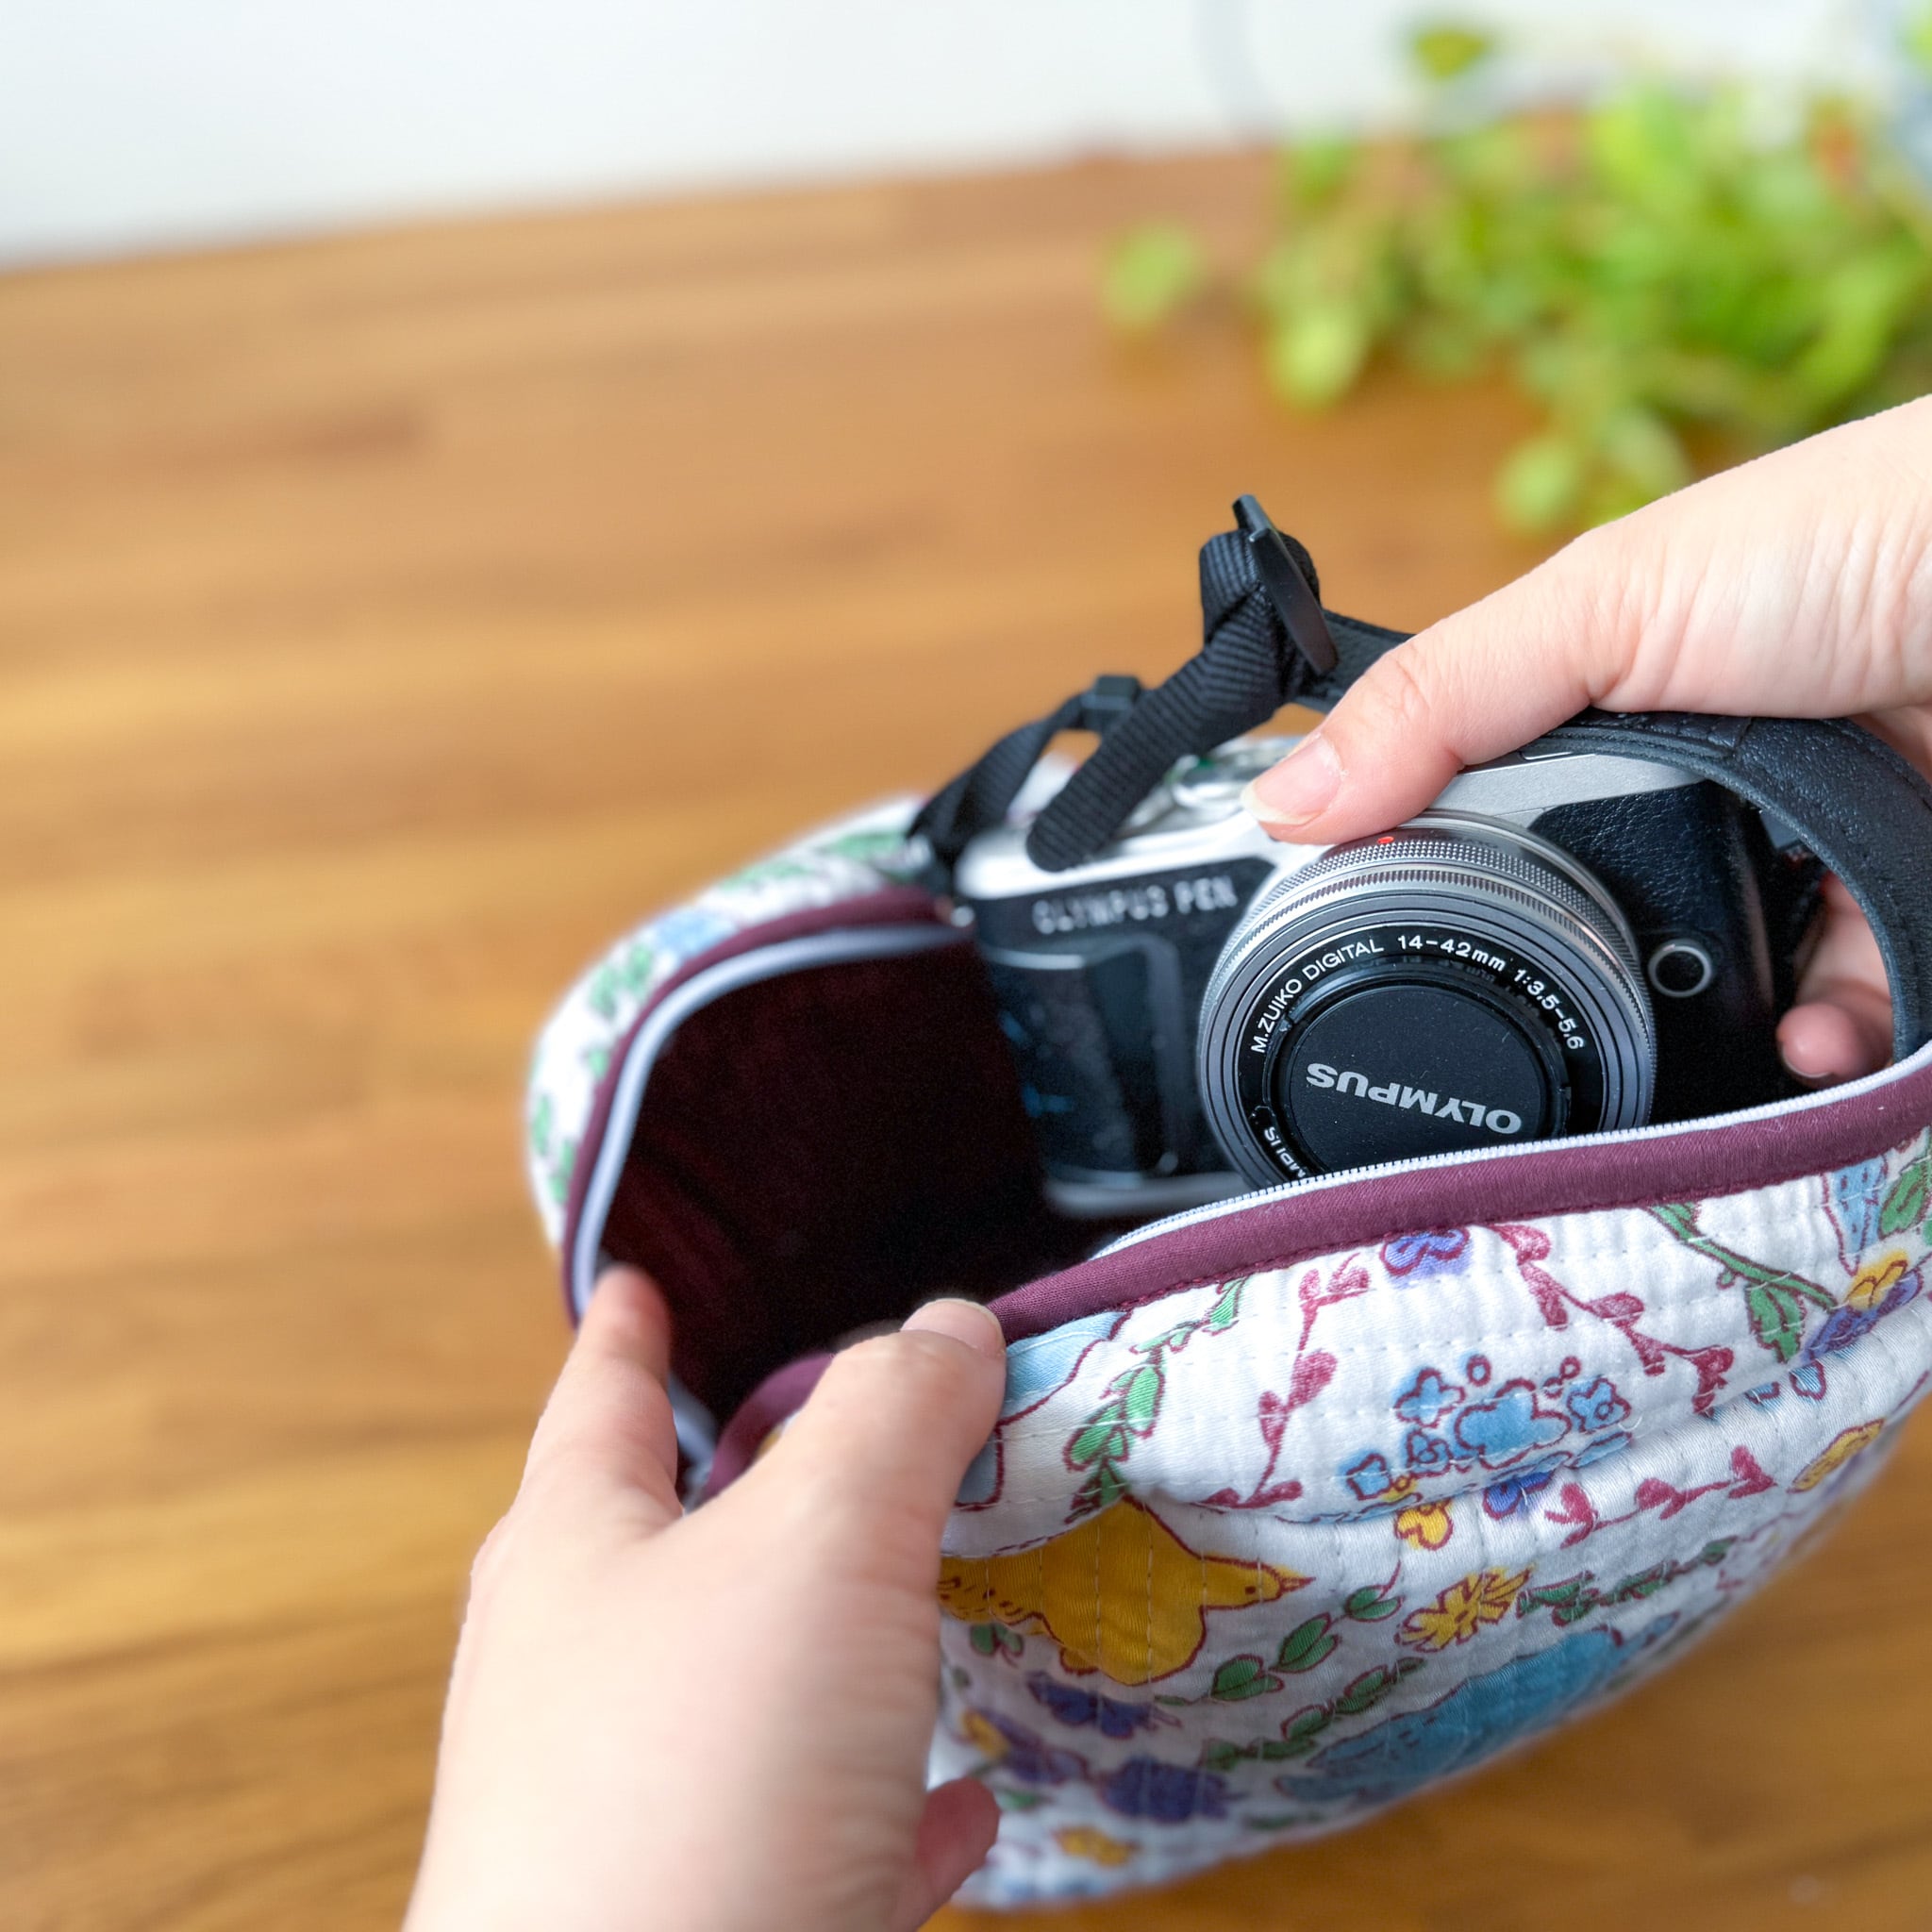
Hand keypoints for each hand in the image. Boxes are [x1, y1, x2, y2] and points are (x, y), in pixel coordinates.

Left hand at [404, 1268, 1005, 1931]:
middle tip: (805, 1424)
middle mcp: (585, 1678)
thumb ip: (891, 1414)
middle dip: (737, 1477)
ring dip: (823, 1638)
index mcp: (579, 1555)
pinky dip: (889, 1803)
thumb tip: (944, 1324)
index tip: (634, 1277)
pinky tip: (962, 1804)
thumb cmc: (697, 1776)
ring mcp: (638, 1817)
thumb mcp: (816, 1541)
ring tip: (902, 1592)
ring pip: (744, 1691)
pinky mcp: (710, 1926)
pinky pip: (815, 1835)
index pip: (603, 1396)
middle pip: (662, 1542)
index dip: (629, 1325)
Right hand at [1245, 397, 1931, 1084]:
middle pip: (1595, 919)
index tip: (1394, 959)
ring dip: (1701, 1036)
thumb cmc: (1842, 543)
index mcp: (1608, 705)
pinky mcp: (1893, 896)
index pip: (1489, 816)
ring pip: (1717, 981)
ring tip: (1697, 1058)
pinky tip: (1806, 1044)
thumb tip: (1280, 804)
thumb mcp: (1602, 611)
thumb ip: (1440, 703)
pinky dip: (1821, 1039)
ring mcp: (1802, 844)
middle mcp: (1703, 780)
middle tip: (1542, 1028)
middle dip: (1572, 977)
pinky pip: (1840, 1007)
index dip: (1438, 887)